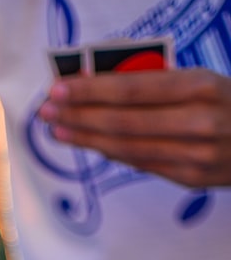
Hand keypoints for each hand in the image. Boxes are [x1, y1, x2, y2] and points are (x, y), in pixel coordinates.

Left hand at [39, 68, 230, 187]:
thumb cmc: (228, 103)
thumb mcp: (203, 81)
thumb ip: (159, 85)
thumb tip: (100, 88)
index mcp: (202, 85)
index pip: (133, 88)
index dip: (91, 90)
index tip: (58, 88)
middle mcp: (199, 120)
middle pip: (123, 121)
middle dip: (78, 116)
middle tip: (46, 111)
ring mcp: (195, 154)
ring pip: (128, 148)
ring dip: (87, 139)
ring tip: (58, 130)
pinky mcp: (191, 178)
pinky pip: (142, 164)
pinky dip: (113, 153)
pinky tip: (91, 144)